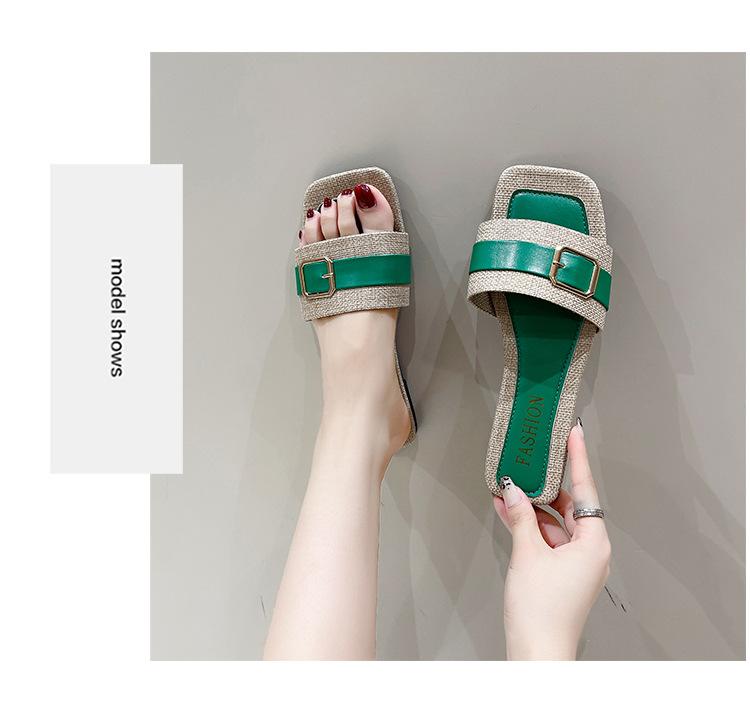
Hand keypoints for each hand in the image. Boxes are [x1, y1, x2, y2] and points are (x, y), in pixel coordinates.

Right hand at [494, 422, 610, 659]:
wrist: (537, 653)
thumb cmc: (542, 612)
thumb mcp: (528, 554)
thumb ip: (521, 517)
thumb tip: (512, 490)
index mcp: (594, 544)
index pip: (585, 491)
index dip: (578, 459)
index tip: (574, 434)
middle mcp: (590, 550)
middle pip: (569, 505)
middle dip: (545, 484)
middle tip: (532, 458)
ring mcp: (576, 562)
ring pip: (554, 522)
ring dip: (531, 506)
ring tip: (508, 484)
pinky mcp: (561, 571)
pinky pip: (547, 538)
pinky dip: (529, 525)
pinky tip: (507, 509)